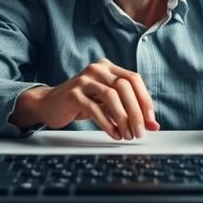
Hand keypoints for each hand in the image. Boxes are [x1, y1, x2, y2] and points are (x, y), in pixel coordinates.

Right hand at [11, 58, 159, 140]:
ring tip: (127, 135)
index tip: (150, 120)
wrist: (49, 104)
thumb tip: (153, 126)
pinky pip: (95, 108)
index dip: (144, 99)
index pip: (134, 79)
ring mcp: (84, 80)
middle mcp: (97, 69)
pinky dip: (107, 123)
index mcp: (108, 67)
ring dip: (123, 118)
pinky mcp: (73, 94)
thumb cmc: (82, 103)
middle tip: (139, 132)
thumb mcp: (107, 105)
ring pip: (111, 96)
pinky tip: (114, 134)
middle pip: (124, 87)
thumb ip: (129, 111)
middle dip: (135, 112)